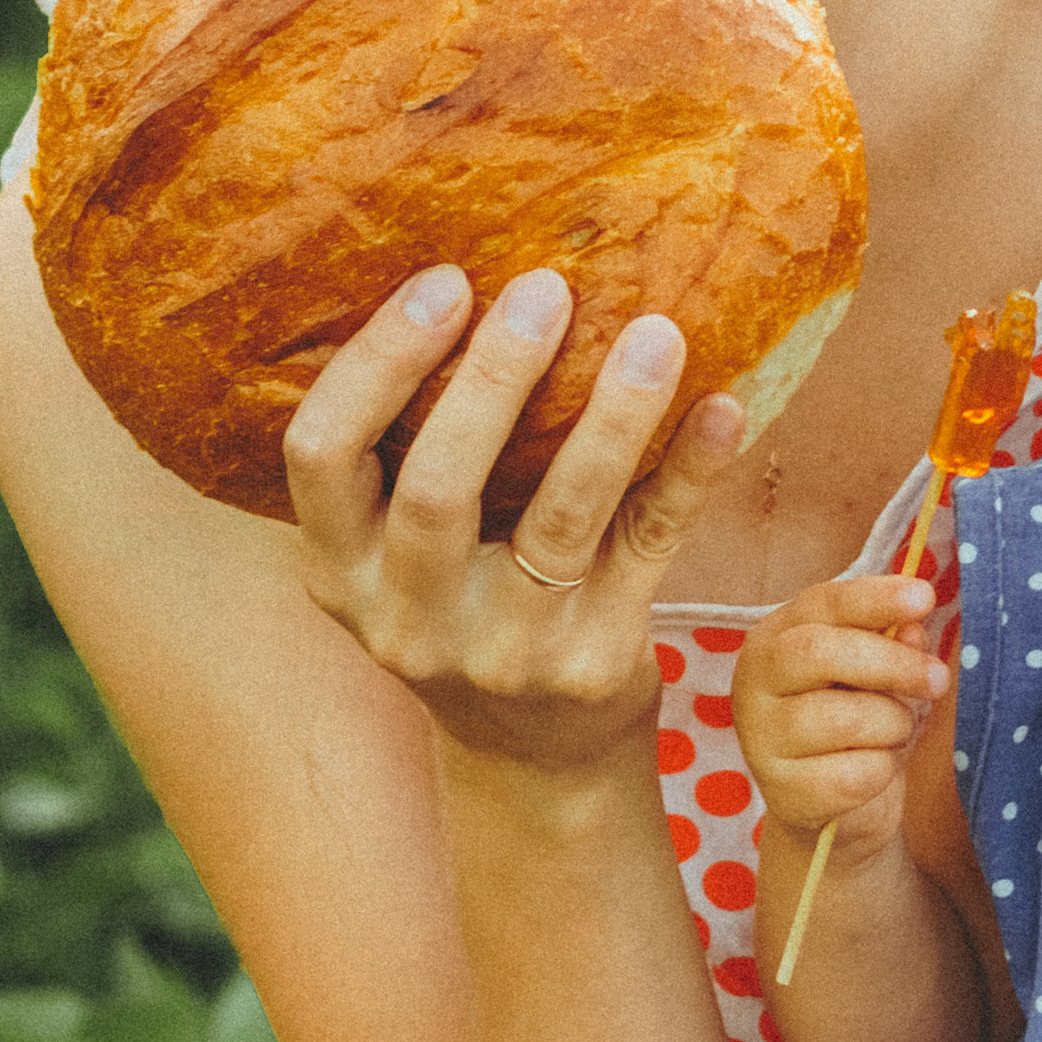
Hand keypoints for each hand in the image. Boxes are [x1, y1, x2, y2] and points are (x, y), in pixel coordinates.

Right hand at [283, 266, 744, 774]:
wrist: (534, 759)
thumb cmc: (466, 609)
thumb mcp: (400, 557)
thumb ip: (409, 457)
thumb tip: (471, 282)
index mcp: (340, 572)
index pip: (319, 455)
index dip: (375, 364)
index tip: (444, 281)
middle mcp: (407, 620)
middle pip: (437, 485)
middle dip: (494, 378)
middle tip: (545, 288)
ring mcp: (505, 651)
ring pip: (559, 518)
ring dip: (611, 417)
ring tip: (655, 332)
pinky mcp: (596, 663)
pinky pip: (649, 547)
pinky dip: (689, 473)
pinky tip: (722, 407)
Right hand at [731, 575, 946, 859]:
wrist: (827, 800)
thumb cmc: (853, 716)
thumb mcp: (874, 670)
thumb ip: (891, 642)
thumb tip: (911, 629)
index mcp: (776, 636)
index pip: (823, 603)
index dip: (875, 598)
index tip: (924, 598)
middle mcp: (754, 680)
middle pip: (820, 652)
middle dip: (892, 663)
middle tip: (938, 680)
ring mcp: (761, 738)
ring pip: (844, 718)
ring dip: (893, 724)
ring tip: (895, 731)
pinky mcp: (783, 791)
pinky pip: (854, 774)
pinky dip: (883, 770)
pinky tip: (874, 766)